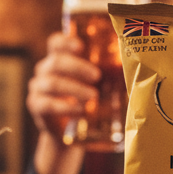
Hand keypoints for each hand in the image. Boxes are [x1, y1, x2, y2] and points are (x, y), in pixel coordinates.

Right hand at [28, 33, 99, 173]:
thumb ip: (105, 76)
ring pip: (51, 82)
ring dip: (74, 89)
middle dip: (77, 67)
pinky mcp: (37, 106)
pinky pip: (46, 104)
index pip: (56, 42)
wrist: (67, 132)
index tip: (81, 46)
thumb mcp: (93, 86)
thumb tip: (136, 71)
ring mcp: (38, 88)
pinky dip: (64, 107)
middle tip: (97, 76)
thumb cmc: (84, 102)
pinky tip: (79, 111)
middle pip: (56, 61)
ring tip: (93, 97)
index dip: (66, 41)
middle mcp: (45, 70)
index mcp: (58, 59)